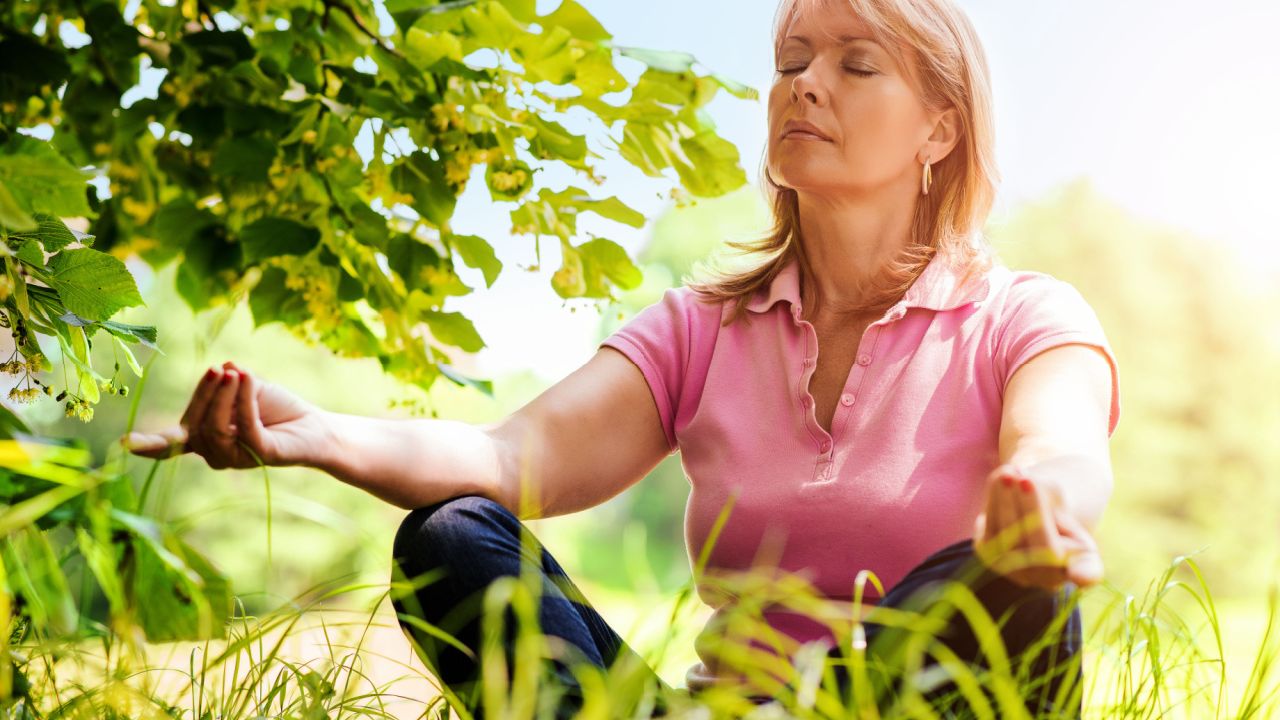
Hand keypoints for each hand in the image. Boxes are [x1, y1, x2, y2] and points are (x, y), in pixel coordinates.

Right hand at [120, 361, 329, 469]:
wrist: (315, 426)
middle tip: (218, 369)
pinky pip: (244, 427)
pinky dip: (242, 398)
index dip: (149, 446)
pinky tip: (245, 378)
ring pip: (214, 427)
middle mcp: (214, 453)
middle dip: (204, 393)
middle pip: (193, 424)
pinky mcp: (260, 455)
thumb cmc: (277, 408)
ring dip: (223, 395)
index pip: (171, 444)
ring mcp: (236, 458)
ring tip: (235, 373)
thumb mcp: (246, 387)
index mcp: (203, 437)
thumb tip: (224, 367)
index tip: (124, 444)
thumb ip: (229, 381)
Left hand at [972, 462, 1103, 590]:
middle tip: (1025, 478)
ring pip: (1011, 539)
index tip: (1080, 575)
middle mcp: (1052, 579)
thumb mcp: (1059, 496)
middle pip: (1042, 547)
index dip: (1085, 575)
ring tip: (1010, 473)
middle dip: (1032, 509)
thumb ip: (1046, 494)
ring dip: (1007, 501)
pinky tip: (1001, 480)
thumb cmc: (1052, 503)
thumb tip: (1022, 483)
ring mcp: (1020, 574)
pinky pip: (991, 531)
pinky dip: (995, 502)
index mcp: (1085, 564)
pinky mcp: (992, 560)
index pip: (1088, 573)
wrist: (1026, 510)